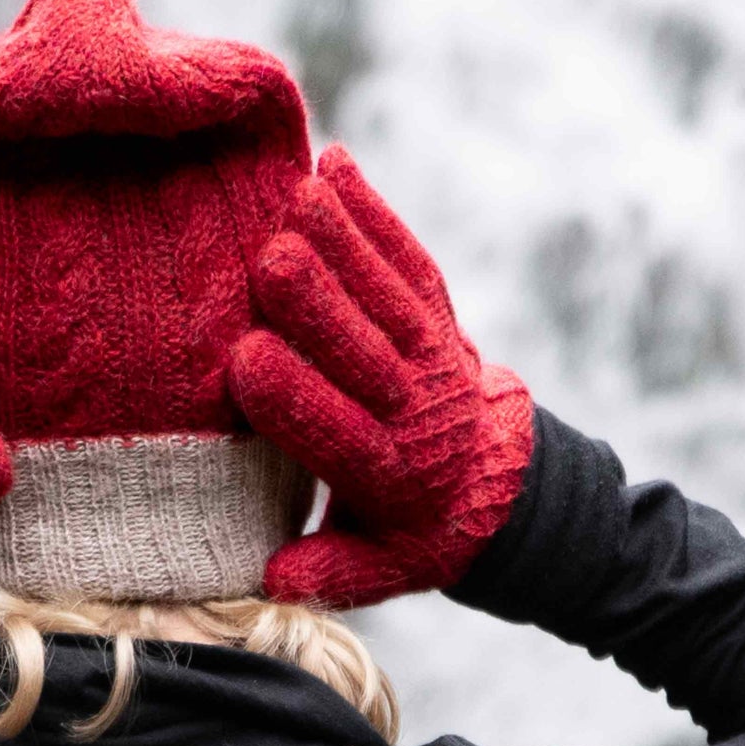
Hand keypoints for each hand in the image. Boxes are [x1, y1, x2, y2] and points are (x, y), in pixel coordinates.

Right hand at [227, 146, 532, 608]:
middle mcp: (410, 407)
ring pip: (386, 292)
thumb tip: (270, 580)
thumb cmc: (409, 529)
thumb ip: (326, 570)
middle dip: (320, 308)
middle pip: (362, 351)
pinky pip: (406, 255)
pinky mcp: (436, 310)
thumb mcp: (376, 570)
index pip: (334, 434)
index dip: (293, 399)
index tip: (245, 365)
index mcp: (385, 474)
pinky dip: (374, 210)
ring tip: (301, 199)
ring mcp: (429, 352)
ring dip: (345, 242)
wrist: (499, 487)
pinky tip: (336, 165)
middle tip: (273, 265)